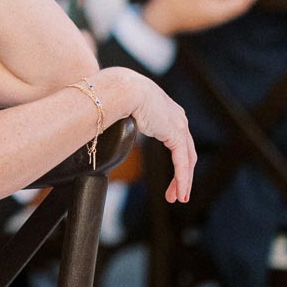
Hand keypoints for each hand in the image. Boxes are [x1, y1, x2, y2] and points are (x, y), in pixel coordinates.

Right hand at [98, 66, 195, 203]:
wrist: (119, 88)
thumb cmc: (113, 95)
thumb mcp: (120, 110)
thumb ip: (118, 120)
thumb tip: (99, 127)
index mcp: (165, 110)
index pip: (177, 139)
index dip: (176, 159)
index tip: (170, 175)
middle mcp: (176, 117)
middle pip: (186, 151)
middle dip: (182, 174)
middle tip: (176, 193)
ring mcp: (178, 124)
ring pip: (187, 160)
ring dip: (183, 181)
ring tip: (177, 198)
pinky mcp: (176, 133)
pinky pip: (182, 162)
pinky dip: (182, 179)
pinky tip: (179, 192)